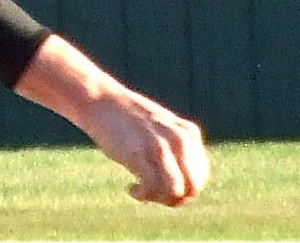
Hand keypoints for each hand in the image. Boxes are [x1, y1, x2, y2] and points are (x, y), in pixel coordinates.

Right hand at [15, 34, 210, 206]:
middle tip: (155, 194)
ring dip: (158, 199)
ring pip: (175, 192)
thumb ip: (179, 150)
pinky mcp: (138, 153)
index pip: (199, 178)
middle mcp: (179, 139)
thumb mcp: (163, 129)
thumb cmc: (129, 120)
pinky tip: (131, 188)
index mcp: (188, 133)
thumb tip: (187, 190)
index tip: (162, 186)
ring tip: (142, 191)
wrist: (100, 100)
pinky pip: (152, 189)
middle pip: (192, 188)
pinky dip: (142, 195)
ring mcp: (159, 145)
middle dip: (175, 198)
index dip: (183, 190)